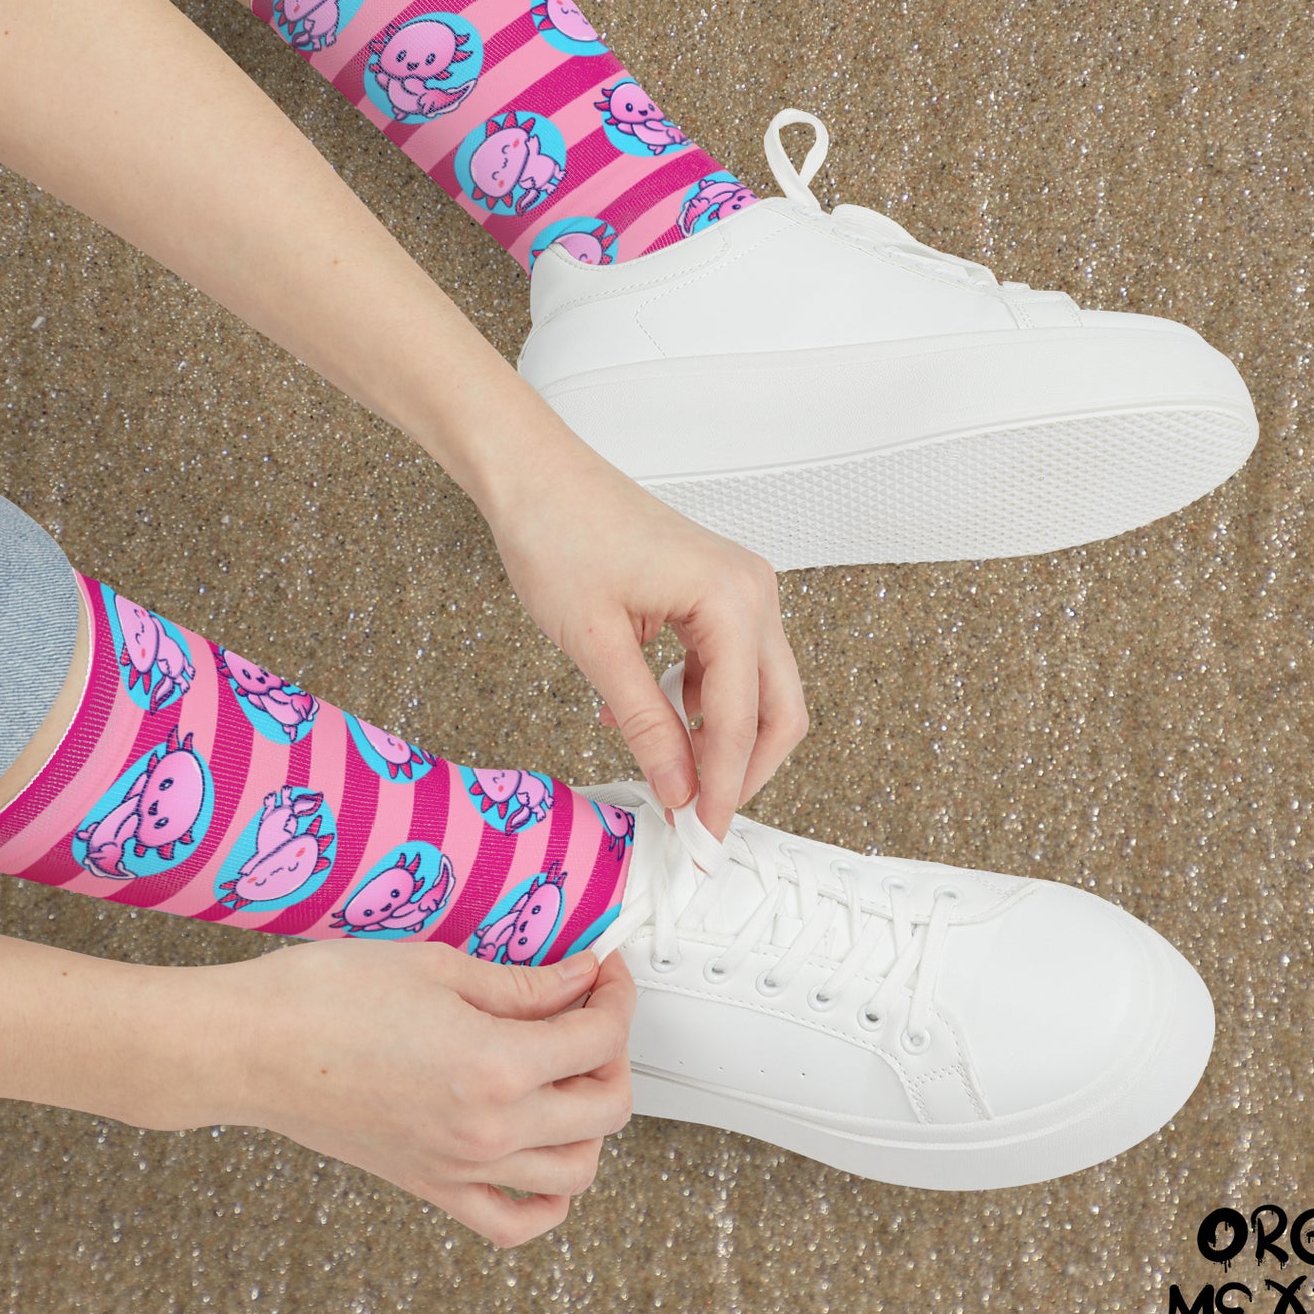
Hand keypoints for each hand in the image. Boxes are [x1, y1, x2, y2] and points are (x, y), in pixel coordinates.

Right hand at [200, 942, 635, 1247]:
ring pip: (577, 1173)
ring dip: (591, 1122)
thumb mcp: (439, 966)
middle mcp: (489, 1128)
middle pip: (606, 1108)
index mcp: (496, 1064)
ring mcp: (462, 1167)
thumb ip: (522, 983)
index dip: (615, 994)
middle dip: (614, 1053)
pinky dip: (548, 1201)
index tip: (603, 970)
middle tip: (589, 1010)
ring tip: (568, 1074)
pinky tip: (543, 1154)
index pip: (600, 1037)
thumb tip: (578, 980)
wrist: (252, 1047)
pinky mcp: (431, 1187)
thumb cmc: (326, 997)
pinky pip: (514, 1222)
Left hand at [485, 442, 806, 836]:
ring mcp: (741, 587)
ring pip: (758, 691)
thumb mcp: (596, 645)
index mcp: (731, 599)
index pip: (742, 721)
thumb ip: (646, 724)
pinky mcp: (717, 590)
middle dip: (741, 772)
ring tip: (661, 769)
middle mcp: (753, 590)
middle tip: (697, 819)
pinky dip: (699, 703)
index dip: (720, 789)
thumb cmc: (557, 536)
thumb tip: (679, 792)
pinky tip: (646, 715)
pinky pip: (728, 664)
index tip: (699, 839)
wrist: (534, 474)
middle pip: (779, 710)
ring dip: (718, 738)